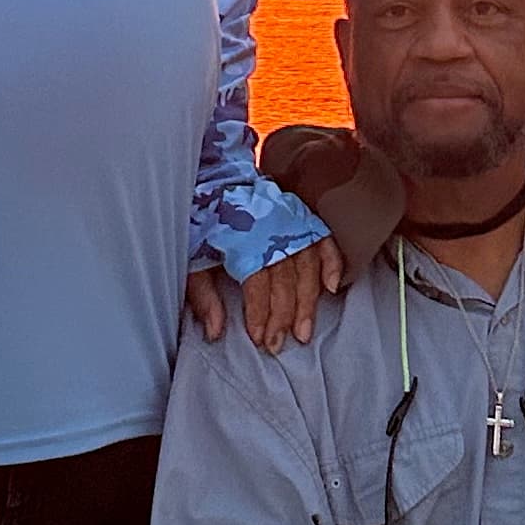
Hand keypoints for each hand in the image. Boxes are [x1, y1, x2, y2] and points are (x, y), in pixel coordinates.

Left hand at [188, 233, 346, 350]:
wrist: (214, 181)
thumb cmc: (202, 222)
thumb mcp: (191, 258)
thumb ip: (203, 295)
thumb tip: (215, 332)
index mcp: (243, 239)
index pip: (258, 284)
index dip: (261, 313)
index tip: (259, 338)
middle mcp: (271, 231)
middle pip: (285, 280)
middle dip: (284, 316)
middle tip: (280, 344)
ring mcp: (289, 223)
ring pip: (307, 267)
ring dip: (307, 302)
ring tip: (304, 331)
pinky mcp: (301, 218)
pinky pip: (324, 241)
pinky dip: (331, 263)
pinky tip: (332, 287)